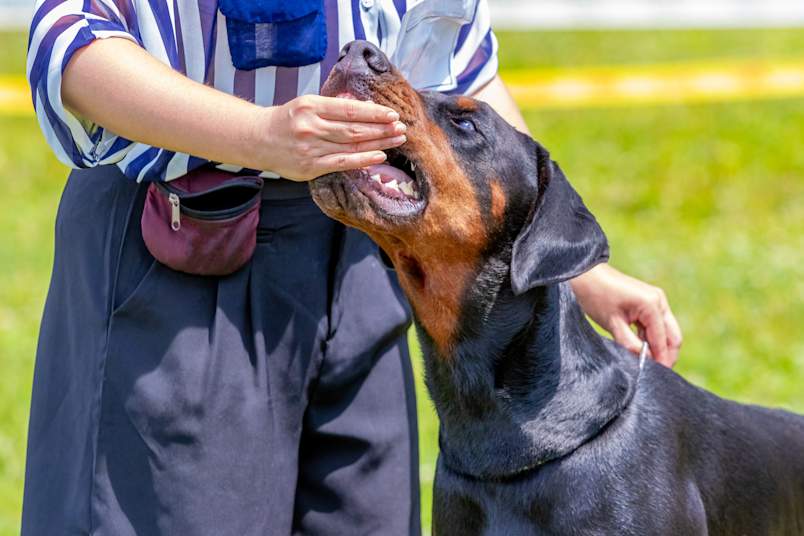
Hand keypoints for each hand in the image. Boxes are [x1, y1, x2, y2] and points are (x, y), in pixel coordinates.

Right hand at [252, 95, 406, 180]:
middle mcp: (311, 126)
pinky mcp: (310, 167)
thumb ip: (334, 106)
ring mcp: (310, 148)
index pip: (349, 109)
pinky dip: (362, 159)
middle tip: (401, 127)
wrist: (258, 139)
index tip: (392, 114)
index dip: (374, 112)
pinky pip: (342, 163)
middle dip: (381, 128)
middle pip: (354, 128)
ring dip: (378, 142)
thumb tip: (366, 107)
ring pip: (351, 145)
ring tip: (396, 140)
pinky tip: (379, 156)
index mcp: (311, 106)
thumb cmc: (287, 120)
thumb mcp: (307, 104)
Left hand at [571, 264, 681, 366]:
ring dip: (658, 346)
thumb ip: (630, 344)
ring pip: (666, 331)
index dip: (661, 360)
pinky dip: (651, 337)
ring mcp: (656, 300)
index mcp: (652, 305)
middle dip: (666, 355)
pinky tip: (640, 348)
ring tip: (645, 362)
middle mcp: (659, 301)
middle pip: (672, 336)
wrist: (586, 276)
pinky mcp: (649, 301)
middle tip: (655, 372)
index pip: (663, 340)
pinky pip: (656, 324)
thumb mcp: (613, 324)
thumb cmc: (596, 297)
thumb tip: (644, 362)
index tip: (654, 376)